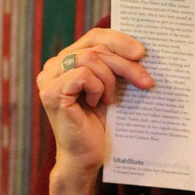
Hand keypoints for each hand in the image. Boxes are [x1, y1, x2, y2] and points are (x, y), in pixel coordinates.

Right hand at [36, 28, 153, 194]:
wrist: (88, 158)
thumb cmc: (99, 123)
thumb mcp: (110, 85)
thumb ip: (114, 64)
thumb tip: (140, 47)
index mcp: (66, 60)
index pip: (94, 36)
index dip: (119, 40)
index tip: (141, 52)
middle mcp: (53, 66)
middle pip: (95, 46)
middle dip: (124, 63)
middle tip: (146, 81)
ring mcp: (48, 79)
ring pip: (90, 58)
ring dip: (109, 79)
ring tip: (110, 100)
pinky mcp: (51, 93)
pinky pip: (82, 74)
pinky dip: (96, 87)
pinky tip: (96, 103)